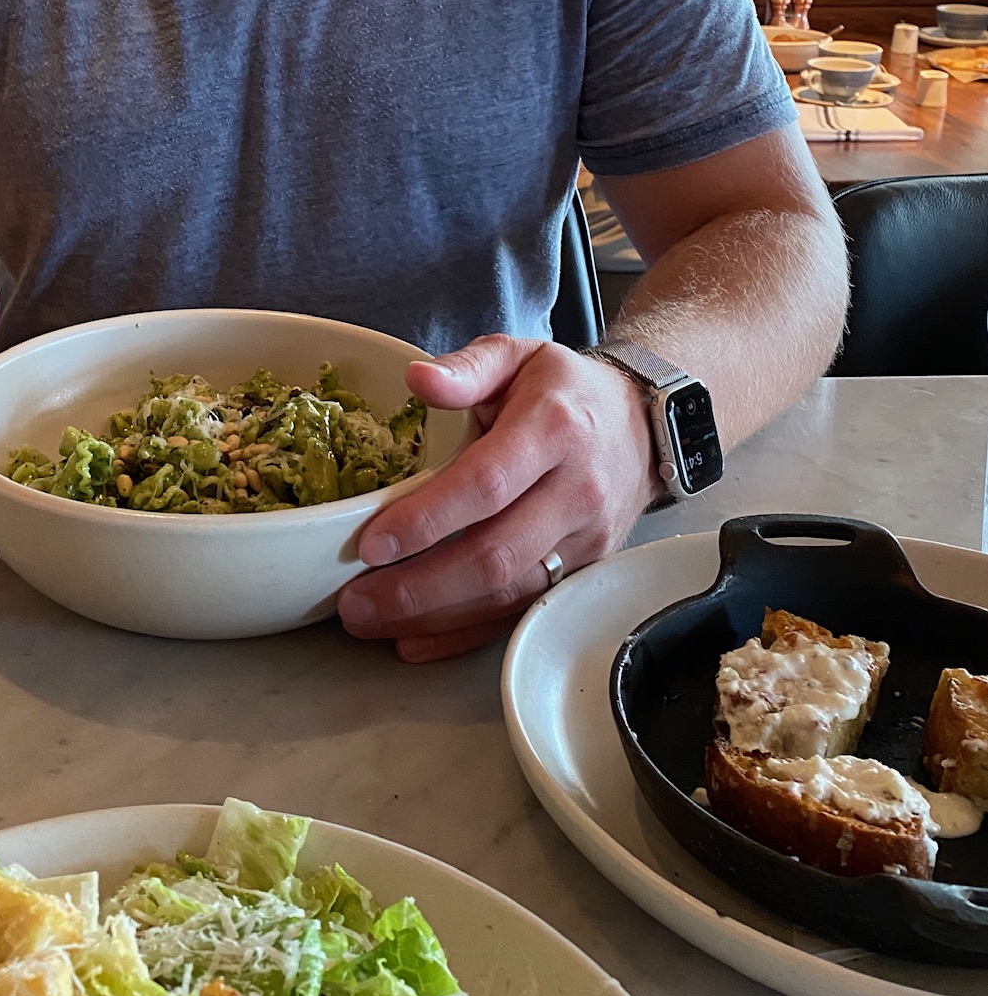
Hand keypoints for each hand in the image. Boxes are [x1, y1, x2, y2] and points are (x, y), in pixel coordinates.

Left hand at [339, 338, 656, 661]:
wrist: (641, 423)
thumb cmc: (563, 390)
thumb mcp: (516, 356)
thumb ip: (466, 368)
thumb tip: (418, 378)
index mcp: (553, 430)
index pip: (487, 484)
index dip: (428, 519)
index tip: (371, 544)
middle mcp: (575, 491)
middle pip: (494, 554)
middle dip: (418, 587)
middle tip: (354, 600)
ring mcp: (585, 540)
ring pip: (507, 594)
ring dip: (433, 616)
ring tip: (370, 619)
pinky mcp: (583, 571)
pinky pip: (522, 612)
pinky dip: (467, 635)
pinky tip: (417, 639)